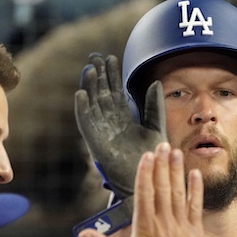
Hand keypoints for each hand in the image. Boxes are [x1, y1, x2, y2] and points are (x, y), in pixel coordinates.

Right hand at [75, 53, 167, 198]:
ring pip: (92, 105)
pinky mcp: (96, 142)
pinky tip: (80, 94)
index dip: (111, 75)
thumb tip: (155, 82)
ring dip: (89, 88)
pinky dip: (82, 109)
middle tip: (96, 57)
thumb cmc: (153, 157)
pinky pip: (86, 123)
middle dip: (98, 76)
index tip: (110, 57)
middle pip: (100, 94)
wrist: (148, 179)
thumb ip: (154, 106)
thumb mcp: (156, 126)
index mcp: (123, 118)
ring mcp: (102, 132)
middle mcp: (110, 123)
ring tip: (89, 70)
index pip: (114, 92)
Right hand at [78, 142, 204, 236]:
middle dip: (161, 165)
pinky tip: (195, 174)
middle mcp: (164, 223)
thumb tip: (83, 235)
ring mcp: (181, 226)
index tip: (146, 157)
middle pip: (162, 188)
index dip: (145, 173)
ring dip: (177, 171)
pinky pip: (196, 206)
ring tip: (175, 153)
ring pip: (179, 193)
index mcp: (145, 229)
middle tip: (162, 146)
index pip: (144, 194)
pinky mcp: (195, 232)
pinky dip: (196, 189)